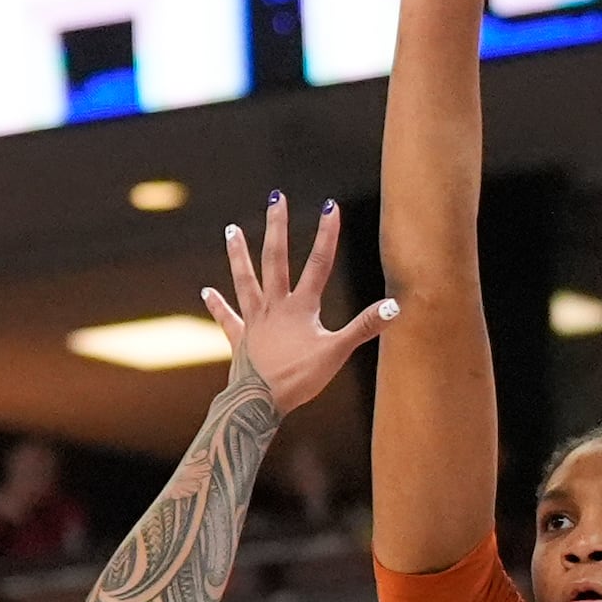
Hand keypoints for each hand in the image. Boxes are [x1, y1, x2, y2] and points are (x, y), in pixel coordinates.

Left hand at [203, 193, 398, 415]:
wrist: (258, 403)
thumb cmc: (299, 379)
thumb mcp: (337, 352)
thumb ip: (364, 327)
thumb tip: (395, 306)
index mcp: (300, 307)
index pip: (318, 264)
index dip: (327, 235)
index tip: (330, 206)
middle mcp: (274, 307)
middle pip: (275, 260)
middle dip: (277, 227)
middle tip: (276, 198)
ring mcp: (254, 322)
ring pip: (245, 280)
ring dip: (238, 254)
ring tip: (230, 230)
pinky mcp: (239, 340)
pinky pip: (227, 319)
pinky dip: (217, 305)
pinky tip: (206, 291)